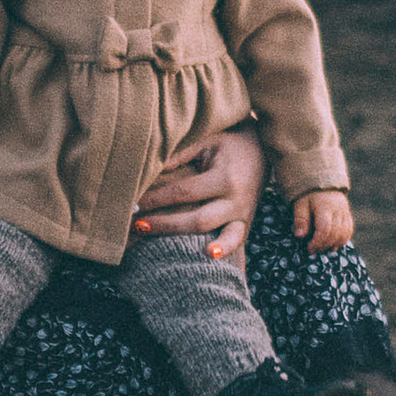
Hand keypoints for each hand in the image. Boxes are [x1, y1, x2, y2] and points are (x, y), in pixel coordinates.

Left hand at [131, 123, 264, 262]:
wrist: (262, 147)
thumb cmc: (228, 141)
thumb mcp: (206, 139)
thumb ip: (179, 154)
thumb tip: (148, 170)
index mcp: (225, 178)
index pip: (184, 192)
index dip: (157, 199)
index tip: (133, 203)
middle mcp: (236, 199)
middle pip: (198, 219)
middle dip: (165, 224)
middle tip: (137, 225)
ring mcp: (243, 214)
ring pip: (214, 233)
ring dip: (185, 238)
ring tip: (160, 242)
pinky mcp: (245, 222)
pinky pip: (235, 241)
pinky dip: (224, 249)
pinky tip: (208, 255)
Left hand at [292, 189, 353, 253]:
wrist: (322, 181)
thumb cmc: (308, 195)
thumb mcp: (300, 204)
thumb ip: (301, 219)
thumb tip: (299, 235)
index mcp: (324, 207)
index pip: (325, 229)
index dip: (318, 242)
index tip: (309, 248)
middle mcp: (338, 210)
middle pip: (335, 233)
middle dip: (324, 245)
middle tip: (313, 251)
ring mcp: (345, 212)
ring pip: (345, 234)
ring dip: (334, 244)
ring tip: (322, 248)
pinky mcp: (348, 215)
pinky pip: (349, 231)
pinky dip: (342, 240)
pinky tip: (332, 244)